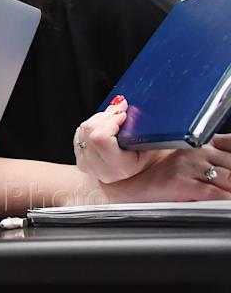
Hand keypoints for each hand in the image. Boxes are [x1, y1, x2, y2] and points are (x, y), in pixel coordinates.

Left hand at [74, 97, 166, 182]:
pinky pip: (80, 132)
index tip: (123, 114)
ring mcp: (86, 163)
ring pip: (84, 129)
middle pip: (91, 130)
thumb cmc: (146, 160)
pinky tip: (105, 125)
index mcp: (118, 167)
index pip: (101, 138)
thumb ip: (150, 131)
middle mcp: (99, 167)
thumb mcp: (151, 147)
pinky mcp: (80, 157)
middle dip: (106, 116)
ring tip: (114, 117)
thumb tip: (147, 111)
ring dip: (100, 118)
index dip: (110, 122)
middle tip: (120, 109)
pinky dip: (93, 123)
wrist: (133, 177)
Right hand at [102, 135, 230, 202]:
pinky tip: (228, 201)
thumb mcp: (184, 161)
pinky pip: (215, 192)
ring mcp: (188, 165)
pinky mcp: (182, 182)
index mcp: (199, 143)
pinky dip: (226, 198)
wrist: (124, 182)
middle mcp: (195, 150)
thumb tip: (225, 172)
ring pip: (230, 178)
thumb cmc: (153, 174)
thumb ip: (208, 160)